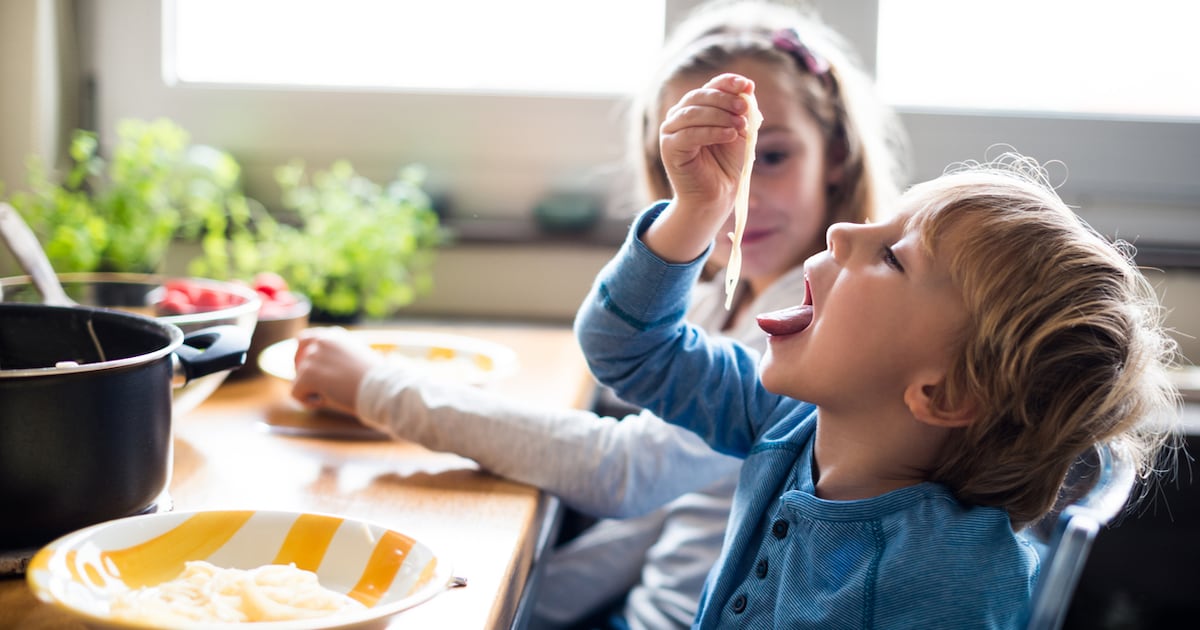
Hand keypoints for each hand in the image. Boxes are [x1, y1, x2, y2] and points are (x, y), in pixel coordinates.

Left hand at [290, 327, 381, 415]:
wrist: (380, 388)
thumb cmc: (375, 379)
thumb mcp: (357, 359)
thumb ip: (338, 358)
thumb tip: (320, 372)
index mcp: (335, 335)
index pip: (305, 339)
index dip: (304, 356)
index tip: (311, 371)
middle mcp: (322, 341)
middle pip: (297, 358)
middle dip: (303, 374)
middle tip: (316, 388)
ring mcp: (313, 356)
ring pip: (298, 379)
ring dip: (311, 390)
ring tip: (333, 396)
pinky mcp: (308, 373)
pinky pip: (296, 392)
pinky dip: (307, 401)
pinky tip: (326, 402)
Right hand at [648, 73, 754, 262]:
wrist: (716, 194)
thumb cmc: (727, 163)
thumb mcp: (739, 131)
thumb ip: (742, 110)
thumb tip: (747, 88)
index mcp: (696, 108)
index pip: (710, 86)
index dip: (728, 82)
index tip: (747, 86)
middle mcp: (680, 115)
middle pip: (700, 96)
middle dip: (725, 100)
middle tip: (744, 108)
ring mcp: (671, 131)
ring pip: (693, 113)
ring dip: (720, 116)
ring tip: (740, 126)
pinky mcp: (669, 148)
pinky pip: (689, 134)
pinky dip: (712, 132)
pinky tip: (730, 135)